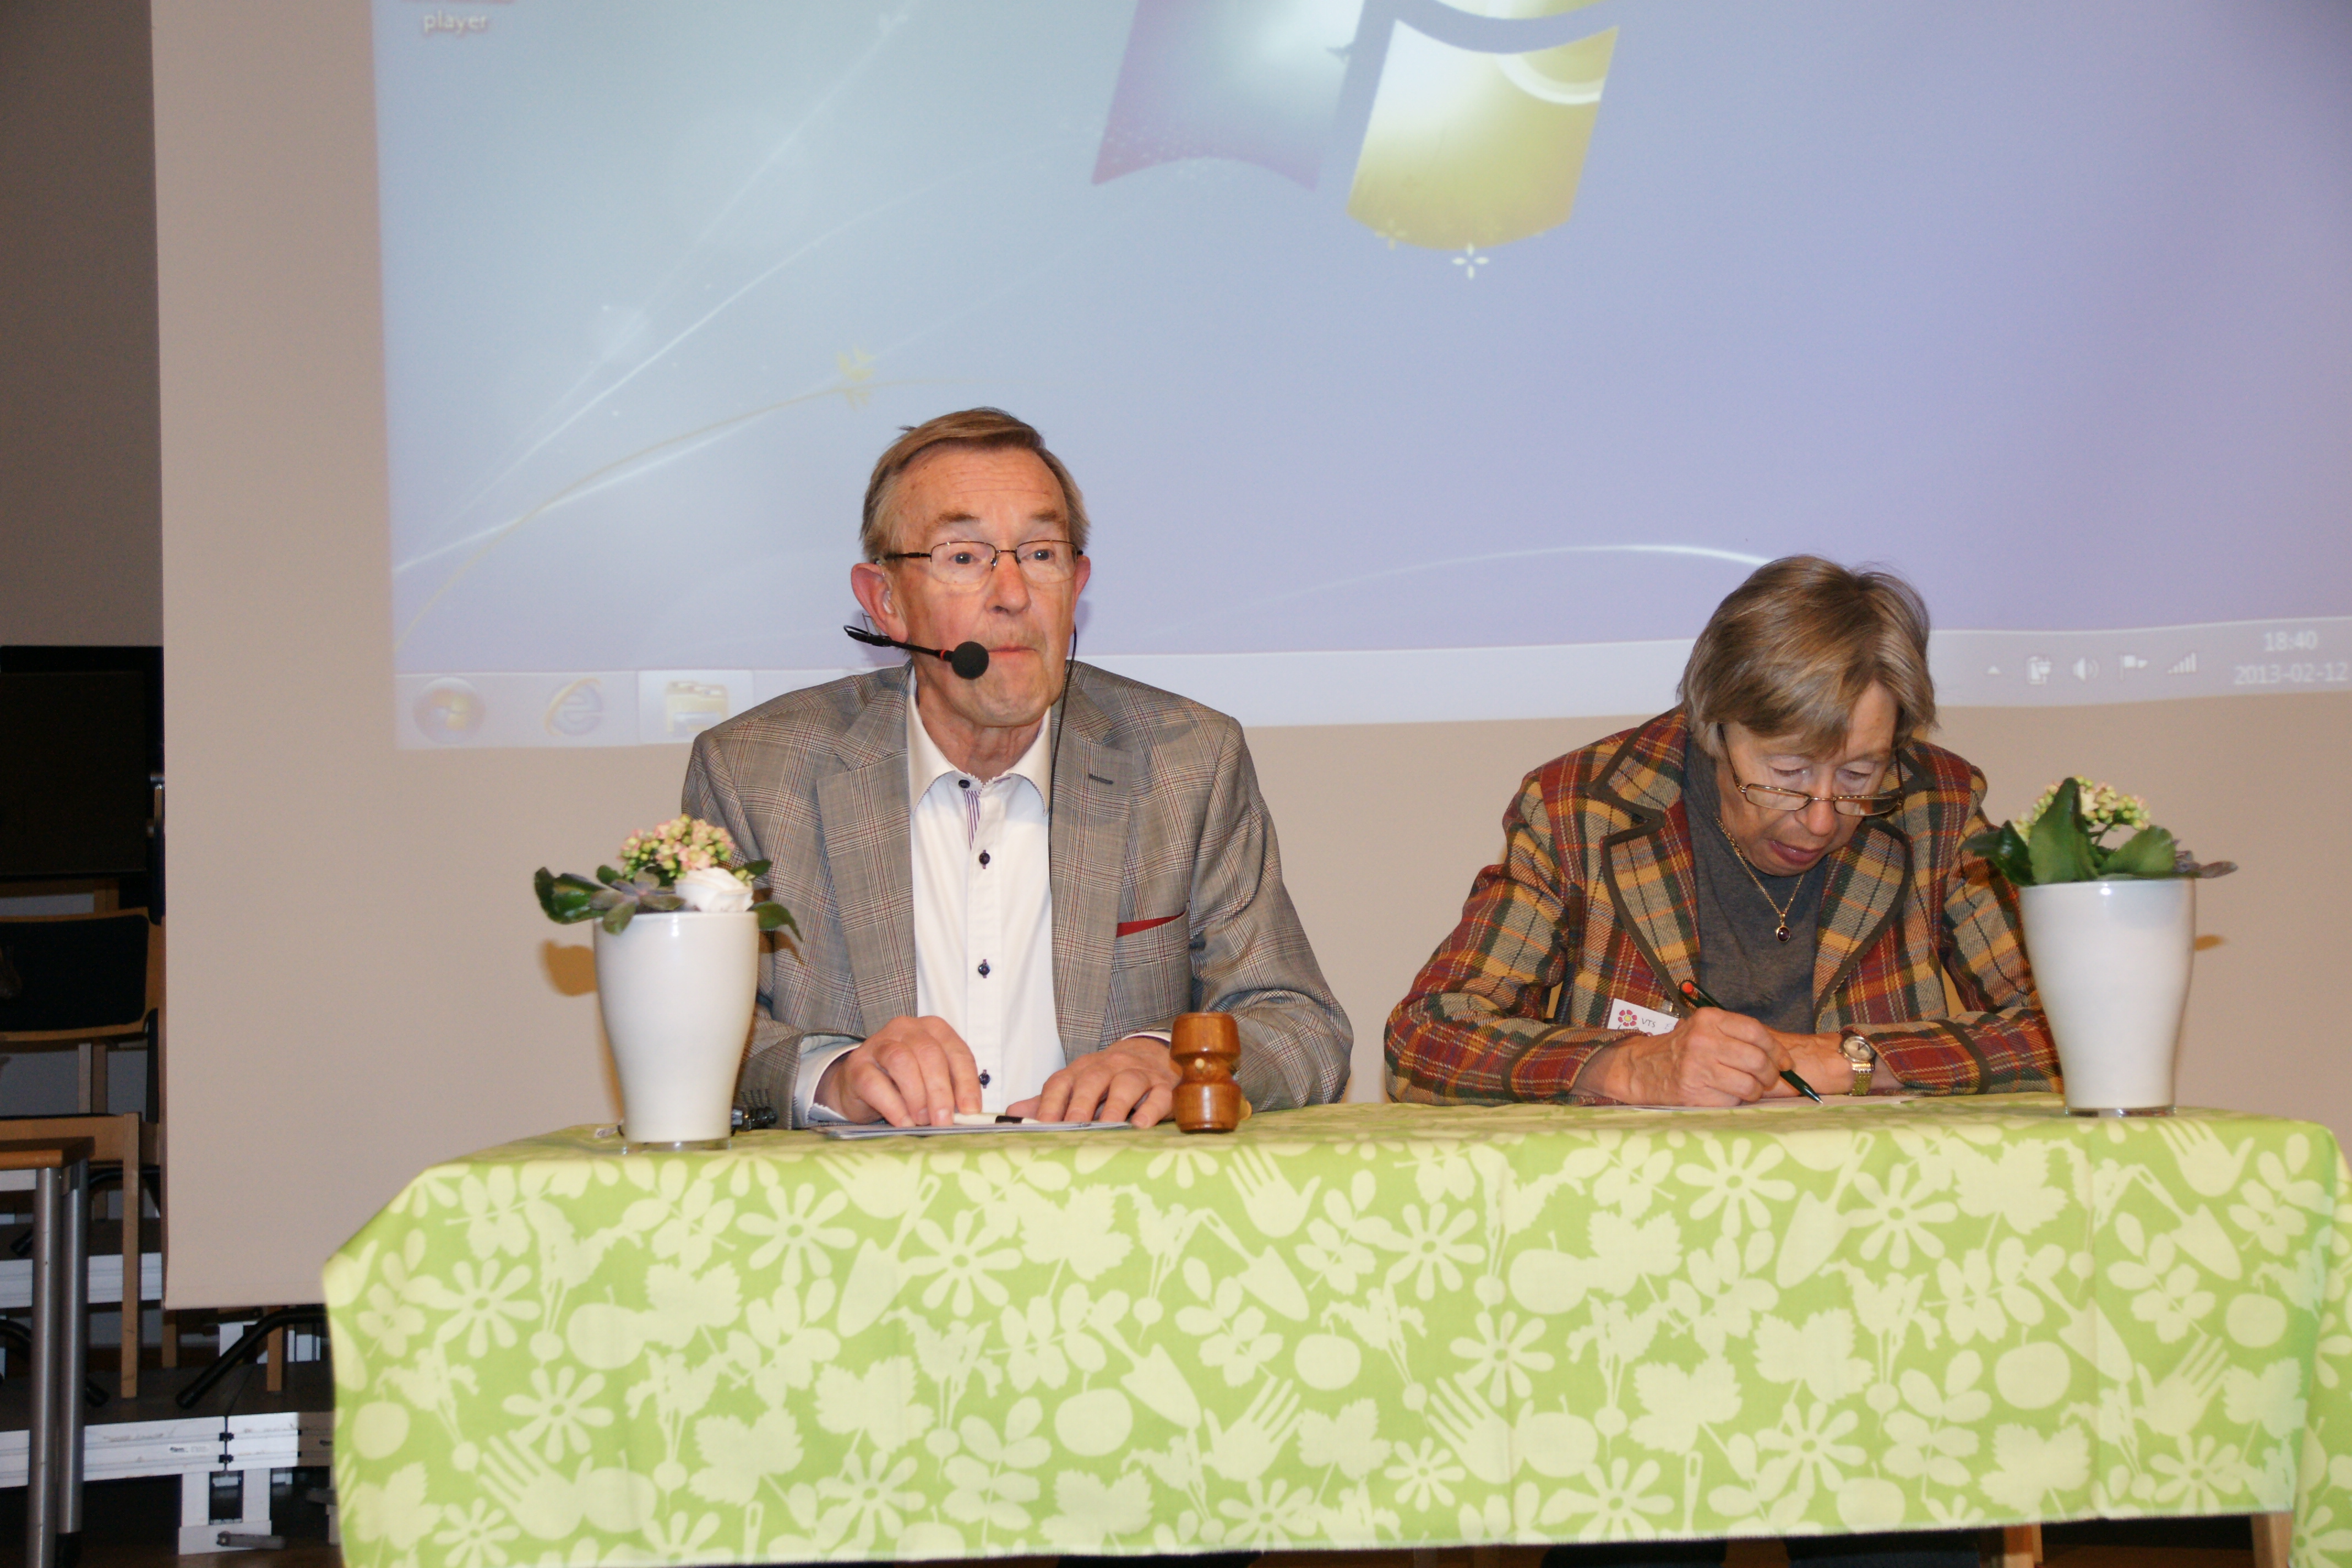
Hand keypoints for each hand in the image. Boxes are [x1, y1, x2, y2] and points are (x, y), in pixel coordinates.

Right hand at [815, 1016, 982, 1126]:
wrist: (860, 1085)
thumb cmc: (904, 1082)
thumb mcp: (932, 1081)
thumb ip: (950, 1090)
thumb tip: (967, 1114)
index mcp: (934, 1029)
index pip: (956, 1051)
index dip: (966, 1082)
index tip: (970, 1109)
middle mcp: (907, 1029)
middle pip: (929, 1054)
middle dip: (940, 1091)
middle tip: (944, 1120)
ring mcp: (879, 1043)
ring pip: (902, 1061)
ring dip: (917, 1096)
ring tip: (922, 1120)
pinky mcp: (857, 1064)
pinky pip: (875, 1082)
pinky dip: (893, 1106)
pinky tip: (903, 1122)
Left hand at [1007, 1035, 1179, 1126]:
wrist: (1153, 1053)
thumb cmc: (1108, 1078)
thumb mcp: (1077, 1084)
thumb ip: (1048, 1100)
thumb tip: (1011, 1113)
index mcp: (1082, 1070)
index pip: (1061, 1083)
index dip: (1050, 1105)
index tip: (1042, 1127)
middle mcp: (1109, 1068)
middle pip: (1093, 1081)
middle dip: (1082, 1104)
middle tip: (1074, 1127)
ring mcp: (1138, 1075)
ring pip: (1126, 1085)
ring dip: (1116, 1107)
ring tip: (1108, 1128)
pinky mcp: (1164, 1086)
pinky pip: (1159, 1095)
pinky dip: (1151, 1109)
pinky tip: (1142, 1125)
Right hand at [1591, 1007, 1795, 1106]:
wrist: (1640, 1069)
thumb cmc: (1680, 1050)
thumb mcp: (1703, 1030)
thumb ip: (1736, 1037)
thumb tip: (1781, 1059)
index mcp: (1708, 1020)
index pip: (1756, 1032)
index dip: (1776, 1050)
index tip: (1785, 1062)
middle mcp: (1703, 1041)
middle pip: (1757, 1059)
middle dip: (1771, 1074)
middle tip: (1770, 1080)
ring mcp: (1697, 1067)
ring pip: (1749, 1084)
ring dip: (1756, 1091)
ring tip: (1749, 1090)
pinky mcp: (1694, 1092)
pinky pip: (1732, 1100)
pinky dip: (1736, 1101)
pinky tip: (1726, 1095)